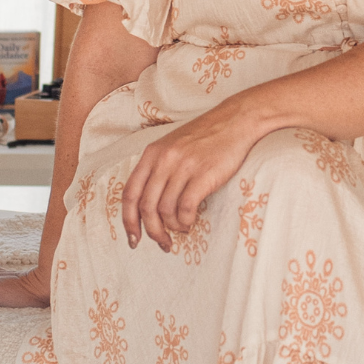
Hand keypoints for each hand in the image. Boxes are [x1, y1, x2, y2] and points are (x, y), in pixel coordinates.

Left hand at [121, 100, 258, 252]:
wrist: (235, 121)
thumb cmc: (204, 137)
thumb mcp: (172, 146)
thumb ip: (157, 169)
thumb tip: (147, 206)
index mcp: (151, 154)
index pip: (129, 193)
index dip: (128, 220)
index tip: (134, 239)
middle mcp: (163, 159)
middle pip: (146, 207)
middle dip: (152, 231)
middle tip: (162, 243)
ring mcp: (183, 166)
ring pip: (166, 210)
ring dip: (173, 227)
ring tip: (182, 228)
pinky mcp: (203, 174)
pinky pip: (186, 207)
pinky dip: (186, 221)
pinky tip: (191, 222)